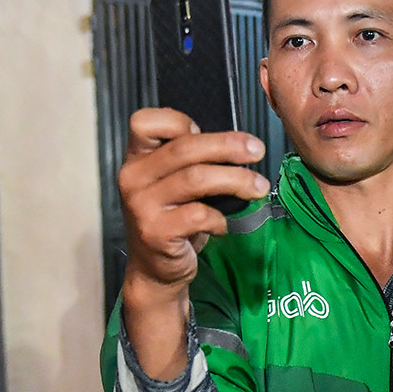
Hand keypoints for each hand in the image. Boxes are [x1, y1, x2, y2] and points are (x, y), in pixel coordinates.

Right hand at [119, 109, 268, 292]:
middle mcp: (133, 178)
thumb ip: (188, 161)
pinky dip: (220, 218)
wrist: (154, 270)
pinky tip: (224, 224)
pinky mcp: (156, 232)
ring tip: (258, 186)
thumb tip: (236, 144)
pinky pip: (199, 215)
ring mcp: (142, 205)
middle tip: (257, 150)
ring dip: (235, 180)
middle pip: (185, 148)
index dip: (180, 121)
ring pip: (196, 178)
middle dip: (228, 146)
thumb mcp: (172, 185)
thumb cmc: (172, 221)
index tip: (207, 131)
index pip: (146, 123)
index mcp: (136, 159)